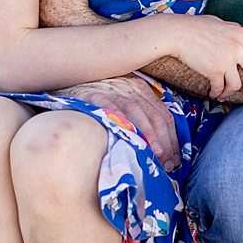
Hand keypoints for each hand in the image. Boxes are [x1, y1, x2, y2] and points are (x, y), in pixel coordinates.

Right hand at [61, 75, 181, 170]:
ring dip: (149, 136)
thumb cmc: (95, 95)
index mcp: (140, 88)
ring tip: (156, 155)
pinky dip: (122, 124)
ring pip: (138, 113)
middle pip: (155, 116)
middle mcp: (130, 88)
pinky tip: (130, 139)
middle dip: (166, 142)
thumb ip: (139, 114)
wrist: (67, 79)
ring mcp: (112, 90)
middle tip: (169, 164)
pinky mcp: (93, 95)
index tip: (176, 158)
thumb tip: (158, 146)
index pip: (164, 115)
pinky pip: (111, 110)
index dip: (173, 139)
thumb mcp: (121, 99)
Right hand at [154, 13, 242, 99]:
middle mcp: (237, 46)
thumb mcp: (219, 24)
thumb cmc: (194, 27)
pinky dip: (217, 93)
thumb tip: (239, 39)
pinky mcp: (215, 70)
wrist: (177, 33)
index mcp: (240, 33)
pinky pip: (221, 87)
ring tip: (223, 94)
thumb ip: (232, 33)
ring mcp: (227, 59)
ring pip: (237, 84)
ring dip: (230, 92)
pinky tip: (213, 93)